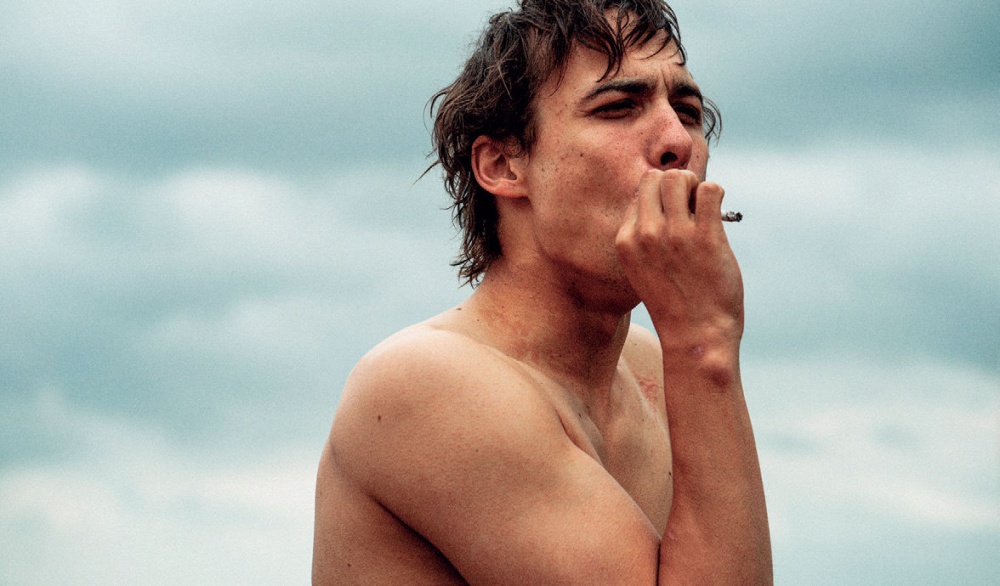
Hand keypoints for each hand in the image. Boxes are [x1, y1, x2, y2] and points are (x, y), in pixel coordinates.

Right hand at [615, 169, 743, 344]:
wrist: (696, 334)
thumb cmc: (673, 302)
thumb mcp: (642, 268)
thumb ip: (643, 236)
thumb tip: (665, 197)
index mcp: (626, 241)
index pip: (640, 192)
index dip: (660, 198)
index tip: (673, 216)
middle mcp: (645, 234)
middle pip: (657, 178)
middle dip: (677, 185)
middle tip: (690, 207)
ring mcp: (675, 234)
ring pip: (681, 178)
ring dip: (696, 187)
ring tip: (703, 209)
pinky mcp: (706, 237)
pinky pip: (710, 190)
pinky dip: (717, 193)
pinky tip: (718, 212)